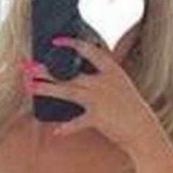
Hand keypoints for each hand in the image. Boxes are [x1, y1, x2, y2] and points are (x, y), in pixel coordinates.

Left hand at [26, 36, 158, 151]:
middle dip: (47, 70)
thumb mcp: (120, 86)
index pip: (89, 51)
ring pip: (67, 91)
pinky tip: (56, 131)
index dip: (71, 44)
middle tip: (29, 66)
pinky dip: (67, 128)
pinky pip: (77, 122)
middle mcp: (103, 82)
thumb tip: (81, 77)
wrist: (143, 129)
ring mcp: (100, 99)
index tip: (56, 41)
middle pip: (70, 73)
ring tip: (30, 86)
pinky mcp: (98, 118)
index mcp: (112, 71)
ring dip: (47, 88)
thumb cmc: (131, 109)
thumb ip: (102, 78)